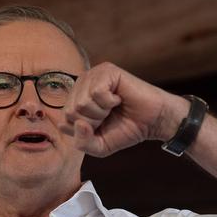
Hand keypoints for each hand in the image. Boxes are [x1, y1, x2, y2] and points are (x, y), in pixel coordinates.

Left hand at [60, 62, 185, 156]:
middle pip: (71, 112)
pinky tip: (118, 98)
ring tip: (114, 106)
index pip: (64, 121)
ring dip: (101, 112)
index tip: (101, 125)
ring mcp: (92, 76)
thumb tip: (77, 123)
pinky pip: (96, 92)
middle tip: (109, 115)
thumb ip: (82, 142)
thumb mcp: (99, 146)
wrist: (153, 122)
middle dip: (93, 121)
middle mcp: (80, 86)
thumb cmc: (125, 130)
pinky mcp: (106, 70)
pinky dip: (109, 102)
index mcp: (74, 101)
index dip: (86, 131)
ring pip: (82, 103)